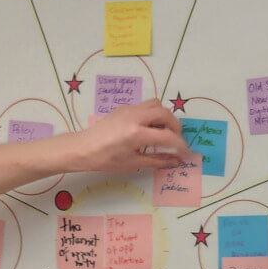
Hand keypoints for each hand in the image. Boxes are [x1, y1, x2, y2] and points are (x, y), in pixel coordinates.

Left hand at [75, 99, 189, 172]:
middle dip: (175, 127)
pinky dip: (153, 114)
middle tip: (176, 141)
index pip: (168, 137)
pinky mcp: (123, 107)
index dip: (181, 146)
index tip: (185, 153)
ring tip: (163, 132)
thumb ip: (158, 161)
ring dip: (165, 117)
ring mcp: (129, 109)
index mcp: (137, 133)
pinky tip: (148, 128)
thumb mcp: (133, 163)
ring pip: (156, 105)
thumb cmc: (105, 160)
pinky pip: (145, 106)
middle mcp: (135, 117)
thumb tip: (177, 161)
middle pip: (165, 114)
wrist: (82, 148)